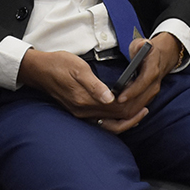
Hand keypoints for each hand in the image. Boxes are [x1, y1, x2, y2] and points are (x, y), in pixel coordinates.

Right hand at [18, 33, 182, 134]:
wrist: (38, 71)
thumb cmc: (58, 64)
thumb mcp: (78, 68)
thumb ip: (94, 85)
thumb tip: (110, 98)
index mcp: (85, 100)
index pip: (117, 109)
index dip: (134, 104)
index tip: (147, 95)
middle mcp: (84, 112)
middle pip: (117, 119)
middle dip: (135, 111)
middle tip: (150, 100)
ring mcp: (81, 114)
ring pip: (111, 124)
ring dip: (128, 119)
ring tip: (142, 109)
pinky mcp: (80, 112)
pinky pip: (103, 123)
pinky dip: (116, 120)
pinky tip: (124, 113)